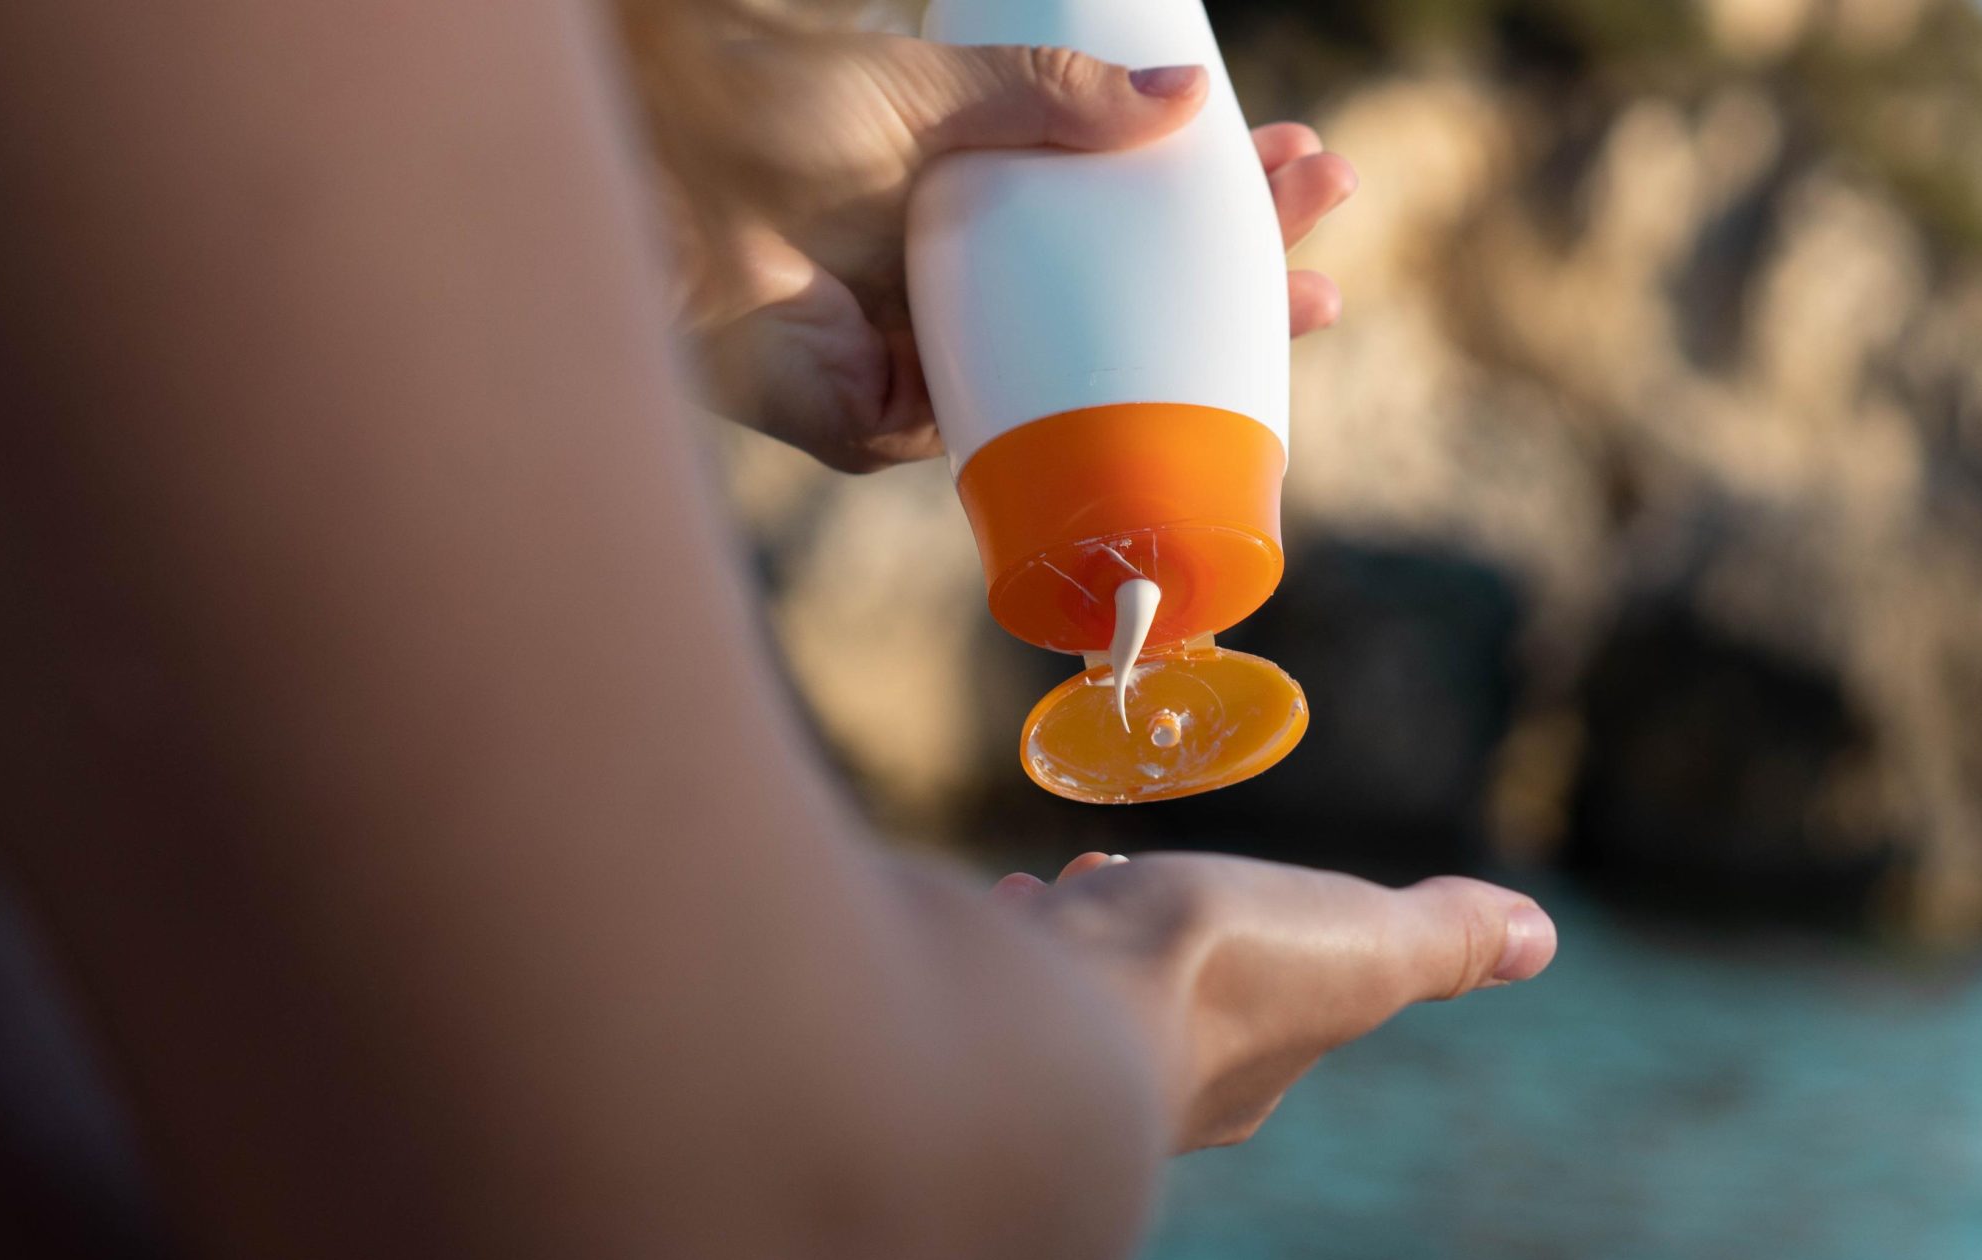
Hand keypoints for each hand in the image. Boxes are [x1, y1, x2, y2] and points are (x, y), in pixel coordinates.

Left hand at [678, 36, 1359, 472]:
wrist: (653, 179)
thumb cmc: (758, 112)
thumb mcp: (933, 93)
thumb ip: (1050, 98)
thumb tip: (1185, 99)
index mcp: (972, 198)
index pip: (1118, 205)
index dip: (1210, 188)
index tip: (1291, 157)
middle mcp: (960, 285)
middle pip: (1123, 297)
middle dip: (1238, 268)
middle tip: (1328, 227)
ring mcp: (928, 360)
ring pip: (1088, 377)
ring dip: (1201, 351)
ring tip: (1312, 299)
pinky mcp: (887, 430)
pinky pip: (1013, 444)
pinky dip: (1098, 431)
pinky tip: (1177, 403)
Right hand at [994, 853, 1557, 1151]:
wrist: (1061, 1009)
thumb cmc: (1224, 977)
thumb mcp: (1368, 941)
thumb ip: (1442, 939)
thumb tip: (1538, 938)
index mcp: (1248, 1072)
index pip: (1265, 1007)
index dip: (1258, 941)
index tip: (1229, 899)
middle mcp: (1154, 1080)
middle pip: (1163, 996)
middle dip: (1149, 937)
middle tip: (1121, 880)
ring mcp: (1064, 1053)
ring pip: (1079, 985)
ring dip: (1077, 935)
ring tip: (1061, 897)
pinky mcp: (987, 1023)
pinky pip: (1008, 979)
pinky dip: (1010, 942)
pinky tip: (1001, 916)